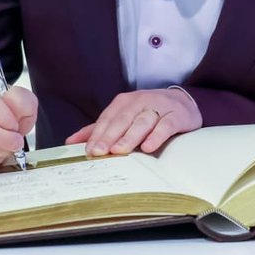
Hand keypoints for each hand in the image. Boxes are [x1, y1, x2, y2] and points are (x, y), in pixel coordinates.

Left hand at [65, 87, 200, 156]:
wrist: (183, 103)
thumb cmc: (148, 113)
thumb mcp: (123, 117)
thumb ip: (99, 129)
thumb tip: (70, 142)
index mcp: (124, 102)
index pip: (107, 118)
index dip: (97, 134)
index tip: (89, 150)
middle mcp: (140, 102)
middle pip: (122, 120)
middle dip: (109, 136)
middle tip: (99, 152)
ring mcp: (158, 107)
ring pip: (142, 122)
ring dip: (130, 136)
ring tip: (119, 151)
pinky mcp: (176, 116)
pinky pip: (165, 126)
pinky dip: (156, 135)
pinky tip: (148, 147)